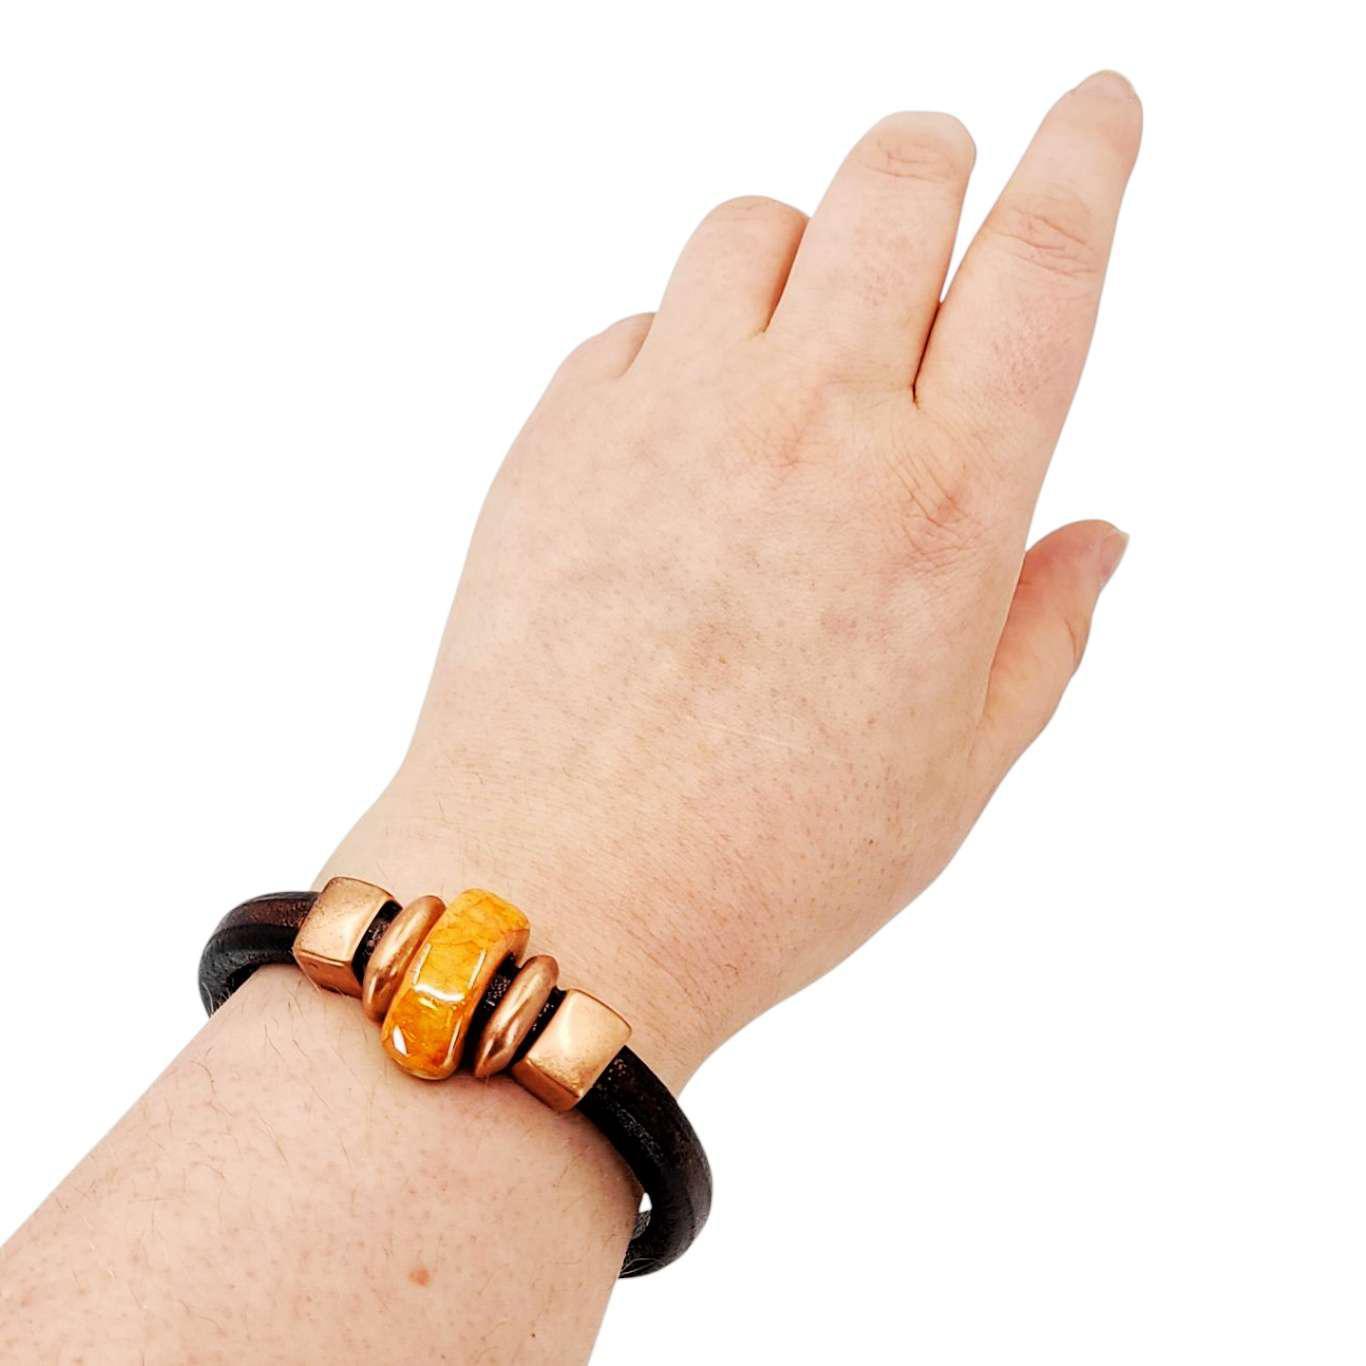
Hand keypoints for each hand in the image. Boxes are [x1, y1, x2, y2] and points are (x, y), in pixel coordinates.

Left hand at [321, 72, 1141, 1086]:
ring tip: (806, 341)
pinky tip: (690, 437)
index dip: (1088, 155)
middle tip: (939, 190)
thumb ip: (1041, 630)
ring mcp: (671, 414)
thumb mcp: (955, 771)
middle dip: (934, 160)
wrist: (558, 895)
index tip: (1099, 107)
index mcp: (941, 503)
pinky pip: (637, 323)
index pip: (1045, 260)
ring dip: (803, 251)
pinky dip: (682, 344)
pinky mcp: (559, 435)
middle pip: (893, 182)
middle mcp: (812, 423)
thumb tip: (1097, 536)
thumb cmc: (768, 862)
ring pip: (753, 227)